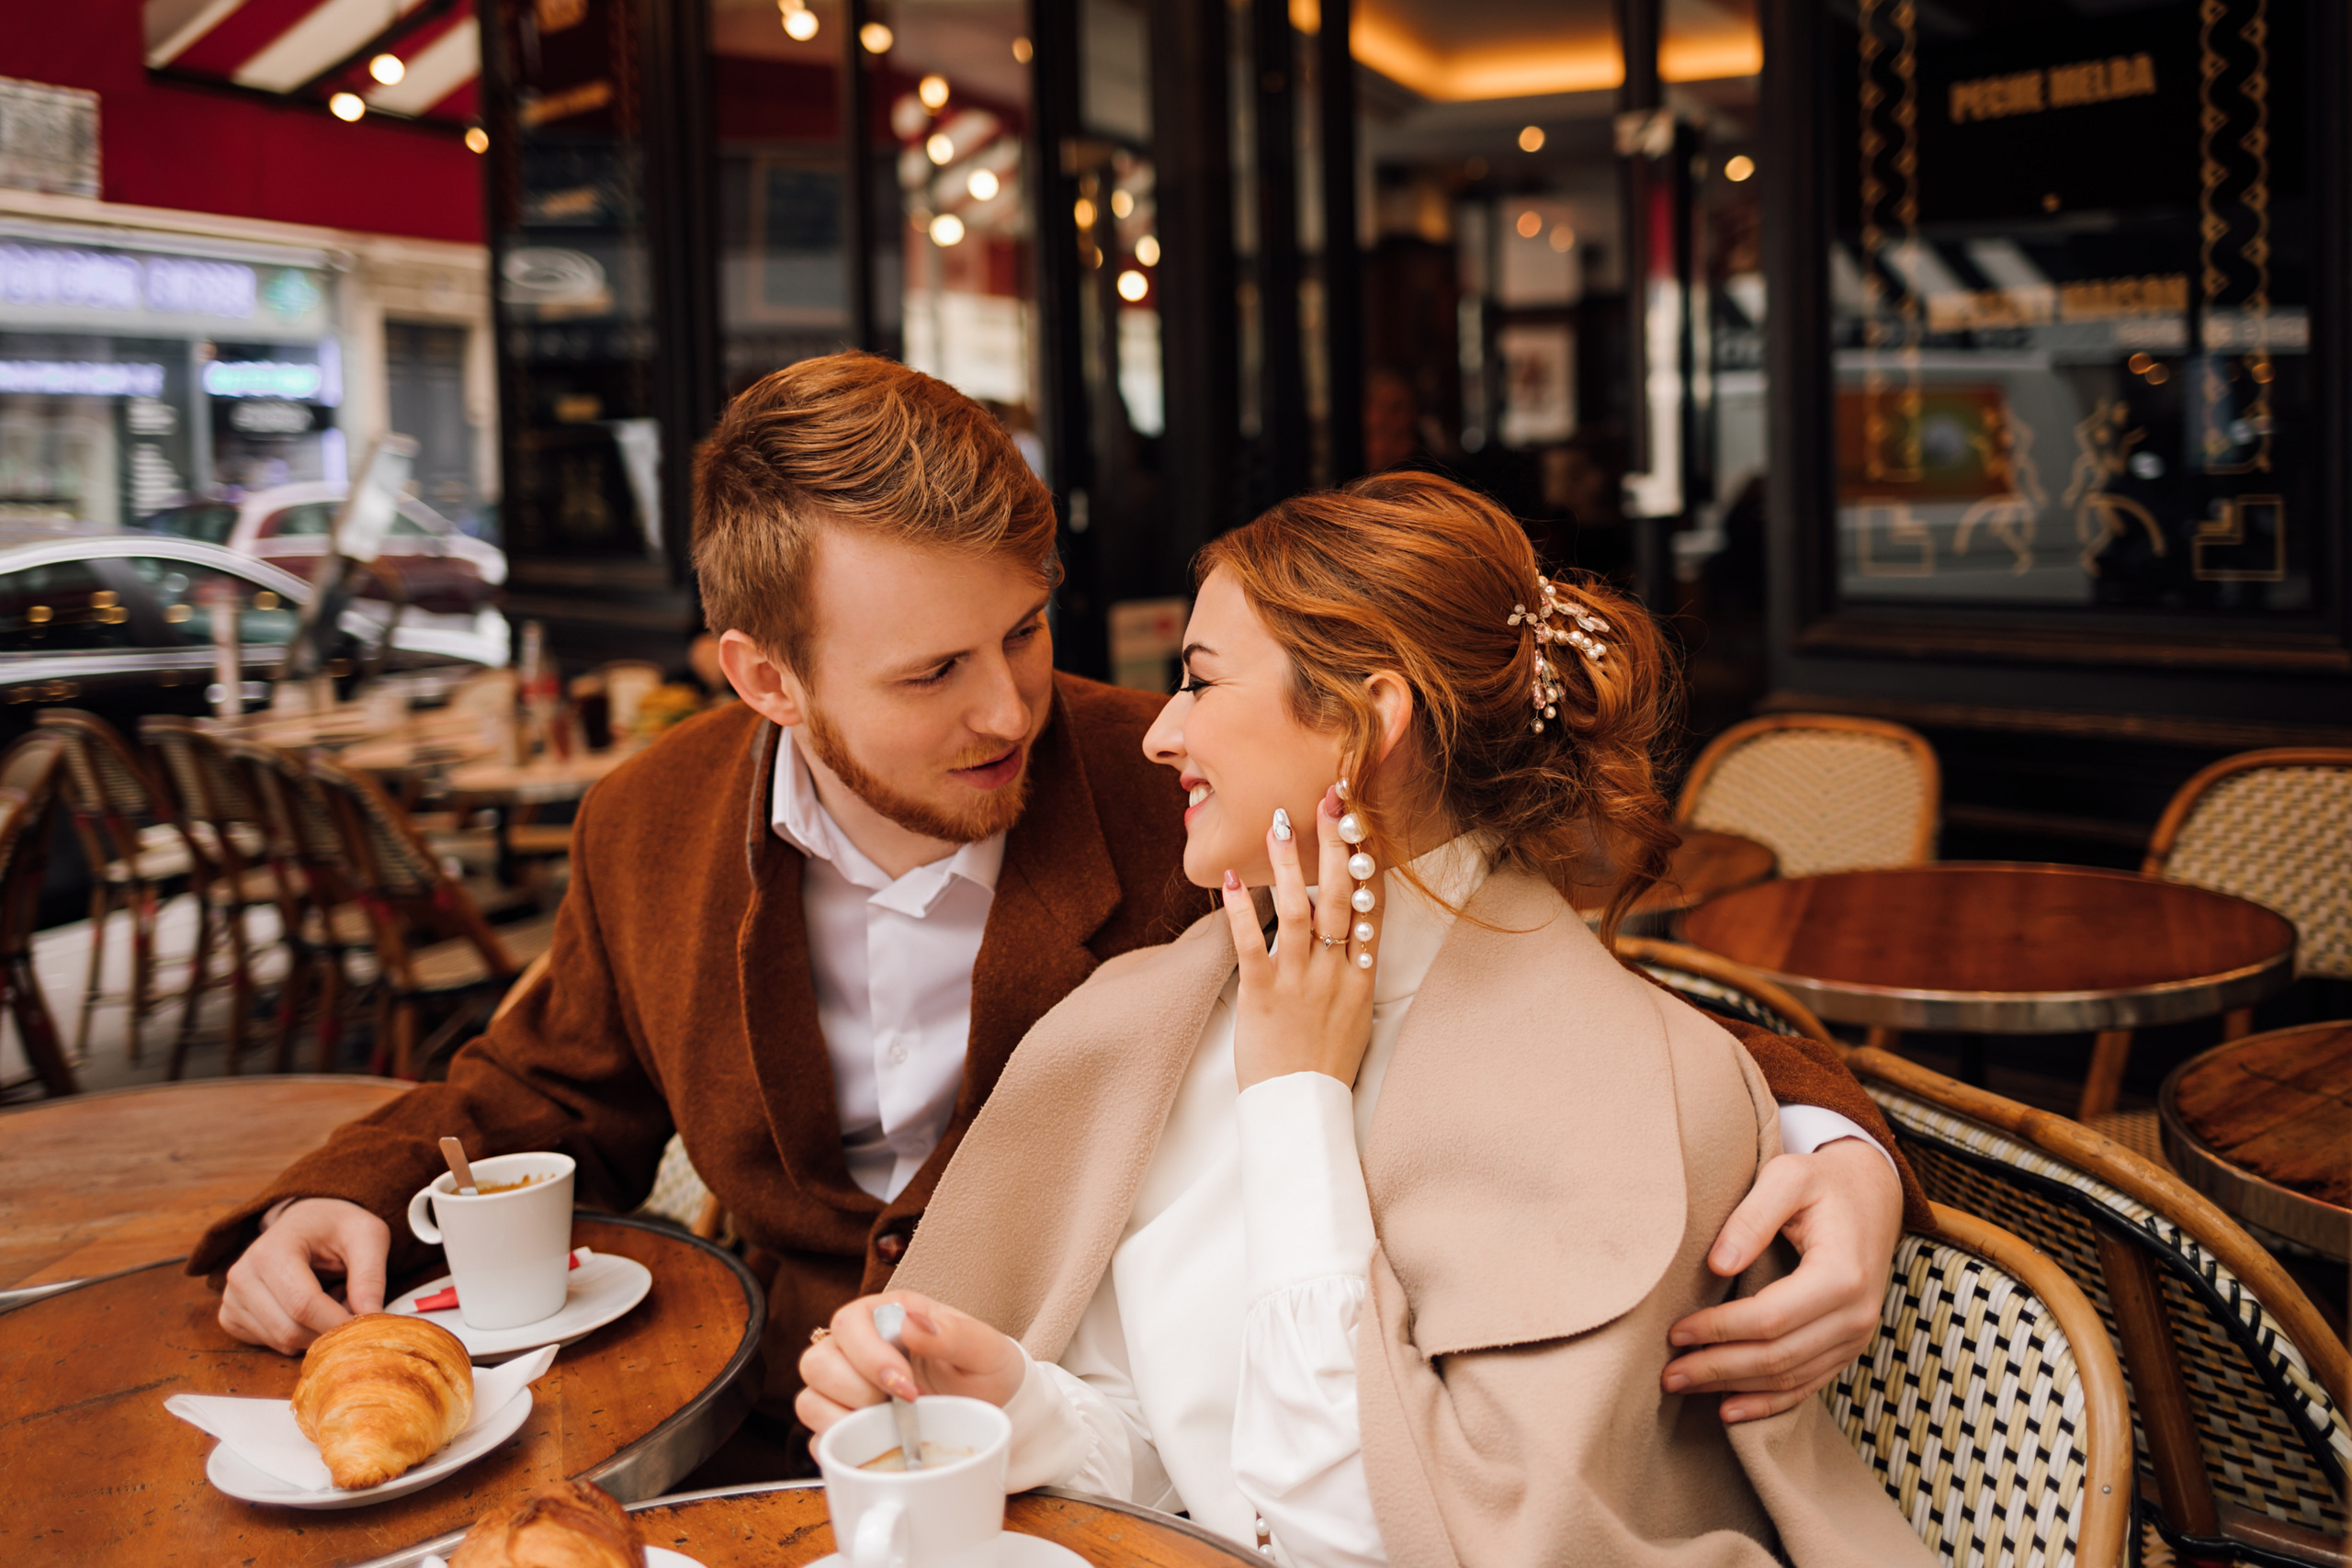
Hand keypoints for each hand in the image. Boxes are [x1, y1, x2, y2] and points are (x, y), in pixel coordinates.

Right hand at [218, 1197, 389, 1352]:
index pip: (304, 1304)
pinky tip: (308, 1310)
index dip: (338, 1322)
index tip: (366, 1326)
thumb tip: (371, 1318)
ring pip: (281, 1342)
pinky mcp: (231, 1316)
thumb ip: (370, 1276)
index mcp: (272, 1251)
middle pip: (290, 1329)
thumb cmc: (338, 1227)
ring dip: (316, 1333)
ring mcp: (231, 1298)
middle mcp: (242, 1275)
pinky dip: (297, 1337)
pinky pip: (271, 1344)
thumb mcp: (367, 1236)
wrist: (306, 1222)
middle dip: (329, 1330)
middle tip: (352, 1306)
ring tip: (331, 1300)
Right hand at [795, 1291, 1025, 1438]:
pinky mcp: (845, 1426)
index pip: (848, 1324)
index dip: (869, 1358)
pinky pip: (817, 1439)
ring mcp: (846, 1389)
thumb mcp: (984, 1348)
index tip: (907, 1386)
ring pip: (809, 1400)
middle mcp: (857, 1349)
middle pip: (816, 1363)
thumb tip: (911, 1324)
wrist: (995, 1408)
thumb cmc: (986, 1369)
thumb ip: (951, 1333)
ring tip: (889, 1425)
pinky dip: (841, 1447)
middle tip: (903, 1405)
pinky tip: (876, 1444)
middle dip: (858, 1392)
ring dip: (845, 1420)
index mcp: (886, 1316)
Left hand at [1221, 786, 1380, 1091]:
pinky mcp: (1264, 997)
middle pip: (1342, 896)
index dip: (1367, 861)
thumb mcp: (1356, 1017)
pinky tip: (1231, 880)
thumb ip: (1354, 974)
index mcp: (1362, 977)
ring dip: (1288, 863)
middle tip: (1330, 798)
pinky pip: (1252, 945)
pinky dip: (1242, 911)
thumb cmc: (1325, 1066)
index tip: (1363, 821)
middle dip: (1336, 844)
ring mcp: (1300, 983)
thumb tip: (1353, 938)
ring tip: (1277, 823)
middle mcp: (1336, 973)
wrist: (1301, 1110)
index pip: (1371, 907)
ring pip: (1300, 911)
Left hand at [1662, 1137, 1902, 1421]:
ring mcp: (1857, 1336)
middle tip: (1668, 1373)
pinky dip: (1768, 1401)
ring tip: (1685, 1385)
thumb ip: (1751, 1216)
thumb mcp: (1787, 1178)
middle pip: (1778, 1357)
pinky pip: (1809, 1384)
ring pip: (1790, 1377)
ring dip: (1734, 1388)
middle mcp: (1856, 1314)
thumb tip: (1717, 1264)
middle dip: (1717, 1369)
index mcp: (1841, 1274)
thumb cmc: (1823, 1184)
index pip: (1769, 1318)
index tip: (1675, 1330)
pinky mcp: (1850, 1346)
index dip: (1718, 1329)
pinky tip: (1730, 1409)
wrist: (1873, 1195)